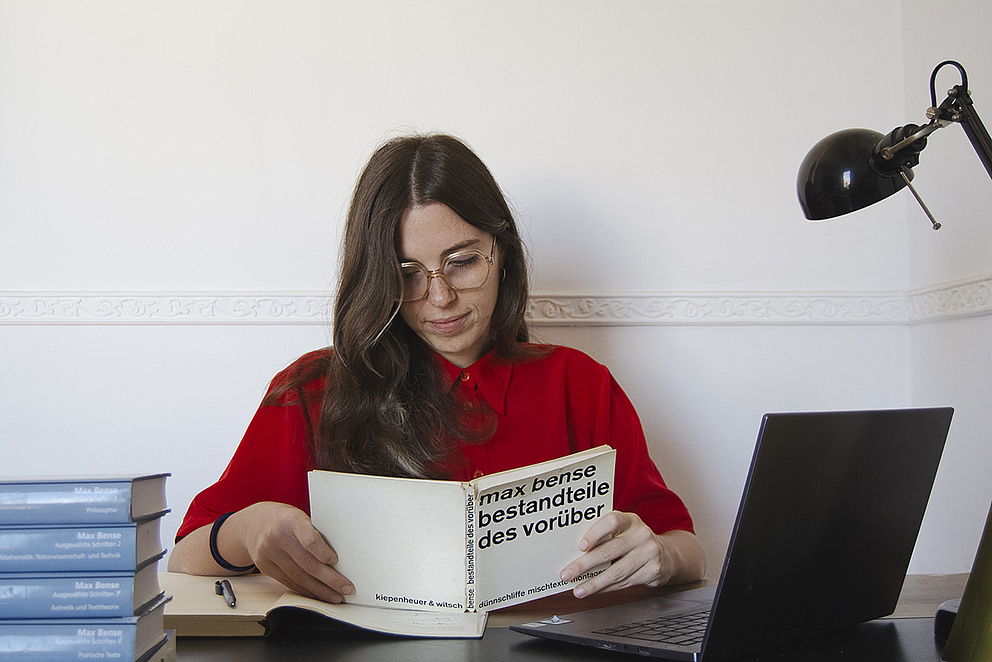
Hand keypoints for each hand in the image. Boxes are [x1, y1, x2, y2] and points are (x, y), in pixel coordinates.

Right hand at [227, 502, 354, 602]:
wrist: (255, 523)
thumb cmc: (285, 520)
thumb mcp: (300, 518)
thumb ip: (314, 534)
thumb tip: (338, 558)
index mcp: (291, 521)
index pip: (309, 540)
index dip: (324, 554)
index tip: (336, 562)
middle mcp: (277, 537)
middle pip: (307, 564)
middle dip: (330, 579)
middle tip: (346, 587)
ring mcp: (268, 553)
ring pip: (299, 578)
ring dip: (320, 590)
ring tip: (335, 596)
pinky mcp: (265, 567)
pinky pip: (289, 583)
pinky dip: (306, 590)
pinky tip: (317, 594)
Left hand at [558, 511, 703, 597]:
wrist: (666, 555)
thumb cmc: (634, 541)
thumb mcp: (624, 531)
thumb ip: (604, 535)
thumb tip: (573, 551)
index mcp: (630, 520)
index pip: (612, 522)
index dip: (595, 532)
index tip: (581, 546)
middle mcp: (641, 535)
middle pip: (610, 551)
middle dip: (585, 565)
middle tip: (567, 574)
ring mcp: (649, 554)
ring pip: (616, 572)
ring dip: (594, 583)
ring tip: (578, 590)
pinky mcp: (652, 572)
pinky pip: (625, 583)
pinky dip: (606, 588)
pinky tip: (594, 590)